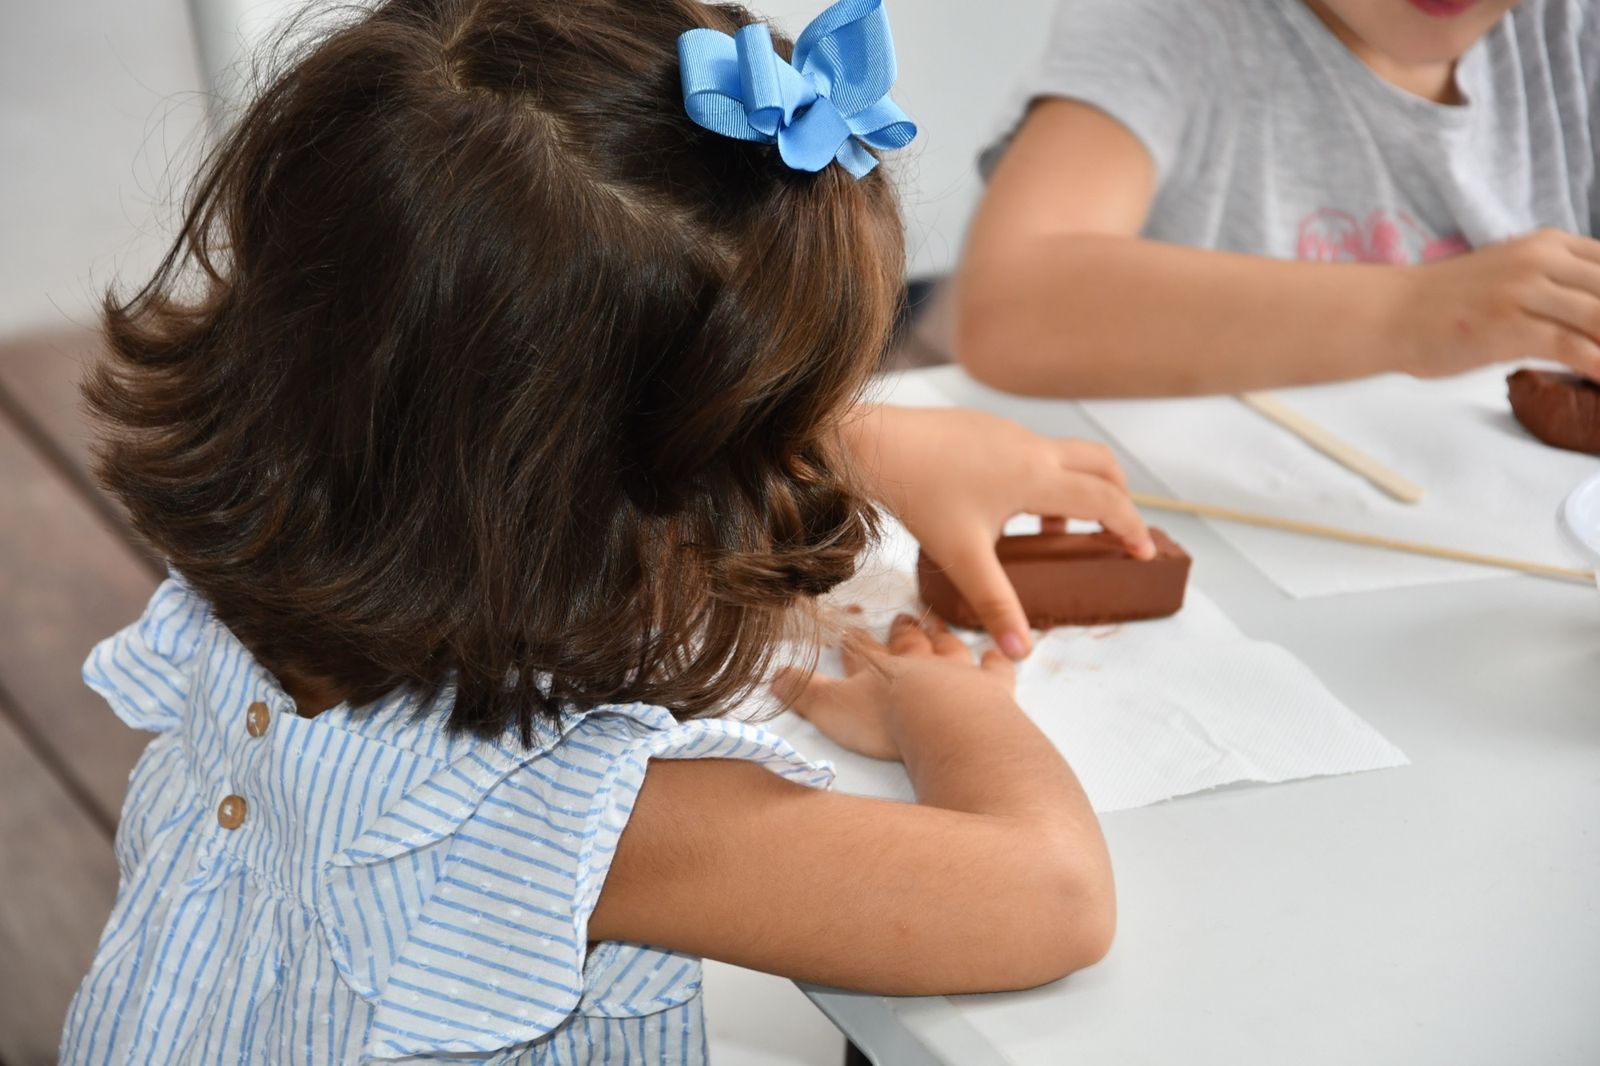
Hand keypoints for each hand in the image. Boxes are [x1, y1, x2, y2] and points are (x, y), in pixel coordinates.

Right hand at [772, 614, 1014, 760]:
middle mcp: (919, 662)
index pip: (863, 650)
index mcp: (880, 667)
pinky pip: (997, 668)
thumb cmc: (888, 721)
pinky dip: (997, 659)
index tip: (851, 630)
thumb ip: (802, 692)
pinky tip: (1000, 652)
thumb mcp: (832, 709)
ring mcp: (958, 673)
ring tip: (938, 625)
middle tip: (902, 619)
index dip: (855, 642)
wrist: (948, 724)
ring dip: (942, 637)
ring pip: (949, 647)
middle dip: (902, 632)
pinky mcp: (993, 688)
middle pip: (909, 642)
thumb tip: (773, 677)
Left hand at [844, 405, 1153, 658]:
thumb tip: (1021, 650)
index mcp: (1037, 477)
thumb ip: (996, 603)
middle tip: (1112, 535)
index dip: (1131, 528)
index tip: (1143, 553)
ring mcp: (1009, 432)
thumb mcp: (962, 557)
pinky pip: (1031, 452)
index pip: (1106, 502)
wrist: (874, 443)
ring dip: (1071, 493)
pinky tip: (1003, 513)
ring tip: (1046, 536)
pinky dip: (1040, 481)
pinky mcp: (986, 428)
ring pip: (1063, 457)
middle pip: (1101, 465)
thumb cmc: (919, 495)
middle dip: (1116, 498)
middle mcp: (1032, 448)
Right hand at [1403, 228, 1599, 378]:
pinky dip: (1599, 365)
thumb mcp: (1509, 275)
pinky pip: (1574, 347)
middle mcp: (1542, 260)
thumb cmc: (1445, 303)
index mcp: (1548, 244)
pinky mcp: (1511, 326)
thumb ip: (1554, 283)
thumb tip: (1589, 312)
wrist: (1391, 314)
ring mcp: (1526, 292)